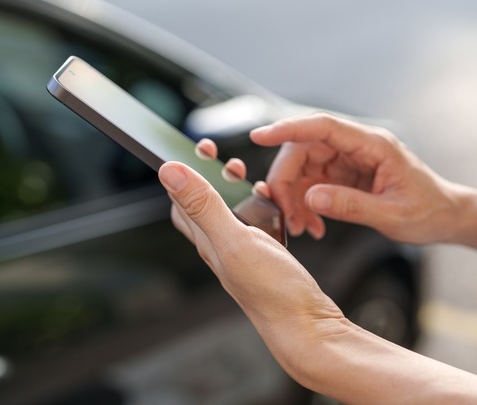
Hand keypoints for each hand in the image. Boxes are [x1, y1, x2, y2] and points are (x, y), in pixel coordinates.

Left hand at [157, 162, 343, 354]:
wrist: (307, 327)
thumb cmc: (273, 292)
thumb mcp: (234, 240)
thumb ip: (203, 205)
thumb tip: (169, 172)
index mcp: (208, 240)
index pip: (180, 201)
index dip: (183, 173)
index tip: (198, 148)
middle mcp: (222, 246)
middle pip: (205, 203)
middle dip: (212, 175)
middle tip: (228, 160)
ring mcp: (245, 252)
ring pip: (234, 212)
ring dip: (239, 189)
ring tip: (252, 179)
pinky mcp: (267, 257)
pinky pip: (259, 224)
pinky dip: (264, 207)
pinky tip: (277, 205)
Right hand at [250, 112, 459, 243]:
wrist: (446, 218)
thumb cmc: (428, 212)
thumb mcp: (392, 214)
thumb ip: (351, 205)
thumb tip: (311, 197)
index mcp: (372, 144)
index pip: (322, 126)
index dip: (288, 128)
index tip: (258, 137)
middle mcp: (356, 146)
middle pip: (303, 149)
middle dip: (286, 181)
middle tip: (285, 215)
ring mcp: (347, 160)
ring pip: (302, 167)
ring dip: (293, 197)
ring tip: (301, 227)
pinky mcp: (342, 175)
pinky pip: (311, 183)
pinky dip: (304, 205)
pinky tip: (313, 226)